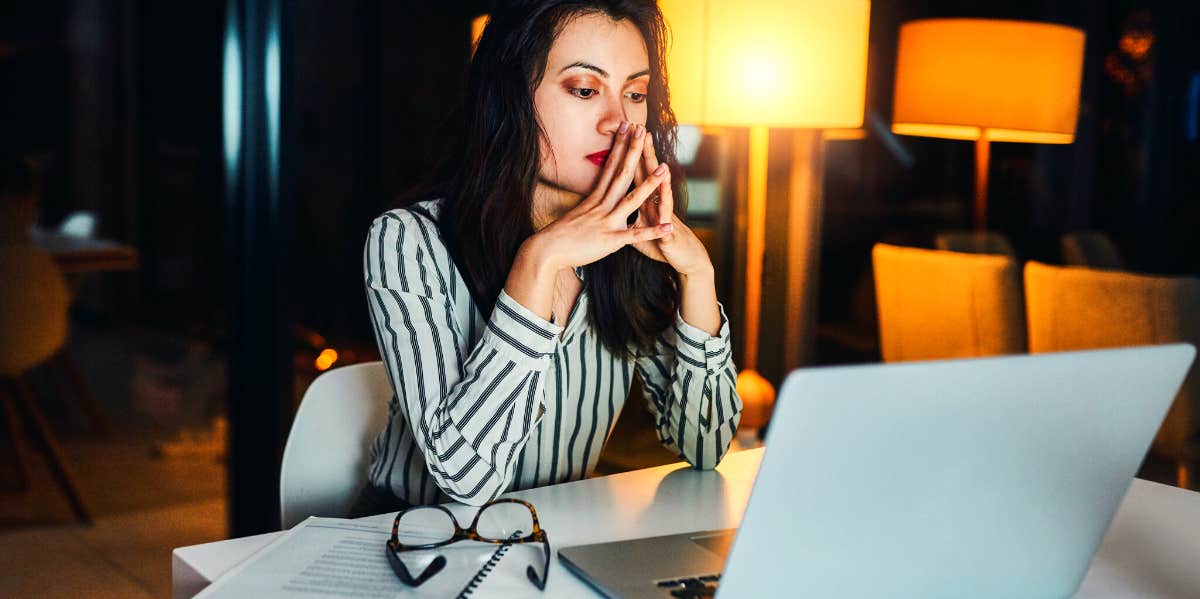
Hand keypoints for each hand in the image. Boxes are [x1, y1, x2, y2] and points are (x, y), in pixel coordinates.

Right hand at [527, 122, 674, 270]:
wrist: (546, 250)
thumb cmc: (560, 234)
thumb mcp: (577, 213)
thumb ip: (591, 204)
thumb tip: (596, 196)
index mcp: (595, 198)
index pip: (610, 166)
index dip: (620, 145)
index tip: (627, 126)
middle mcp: (602, 205)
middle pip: (621, 173)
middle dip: (633, 151)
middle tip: (642, 129)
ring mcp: (606, 222)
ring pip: (632, 200)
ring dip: (649, 184)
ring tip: (664, 168)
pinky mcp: (610, 241)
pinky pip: (635, 236)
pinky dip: (653, 231)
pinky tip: (669, 227)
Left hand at [630, 132, 713, 276]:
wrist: (685, 257)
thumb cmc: (660, 243)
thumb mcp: (640, 228)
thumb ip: (628, 215)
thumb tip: (612, 206)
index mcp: (644, 202)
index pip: (634, 172)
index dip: (628, 153)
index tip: (623, 132)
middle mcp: (655, 204)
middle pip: (647, 175)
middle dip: (644, 154)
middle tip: (642, 131)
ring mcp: (664, 216)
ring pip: (662, 195)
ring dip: (661, 180)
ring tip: (662, 165)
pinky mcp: (669, 232)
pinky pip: (667, 222)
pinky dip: (667, 214)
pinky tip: (670, 207)